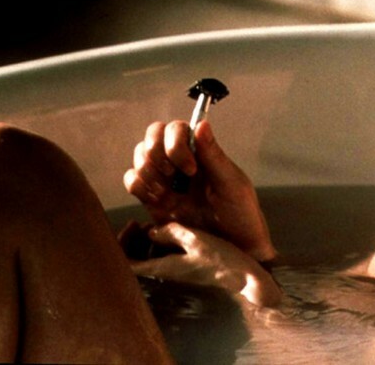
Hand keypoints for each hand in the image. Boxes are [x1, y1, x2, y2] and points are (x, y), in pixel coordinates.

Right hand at [123, 120, 276, 261]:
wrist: (234, 252)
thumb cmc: (241, 216)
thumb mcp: (232, 185)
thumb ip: (214, 155)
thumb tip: (202, 123)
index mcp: (202, 152)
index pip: (175, 129)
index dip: (175, 142)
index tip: (191, 169)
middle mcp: (181, 162)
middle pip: (152, 137)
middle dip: (157, 154)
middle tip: (173, 177)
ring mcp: (166, 181)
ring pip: (140, 158)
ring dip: (147, 170)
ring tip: (166, 192)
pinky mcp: (154, 201)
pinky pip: (133, 182)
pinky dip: (138, 186)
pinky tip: (157, 200)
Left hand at [131, 223, 281, 306]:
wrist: (242, 276)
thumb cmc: (220, 258)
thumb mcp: (194, 239)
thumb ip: (170, 232)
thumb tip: (151, 231)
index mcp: (162, 268)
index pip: (126, 264)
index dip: (121, 245)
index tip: (132, 225)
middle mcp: (164, 273)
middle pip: (133, 263)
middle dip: (131, 242)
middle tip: (139, 223)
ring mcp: (174, 273)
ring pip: (147, 259)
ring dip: (145, 243)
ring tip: (154, 226)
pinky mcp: (184, 270)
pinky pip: (162, 259)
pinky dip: (159, 246)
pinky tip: (171, 233)